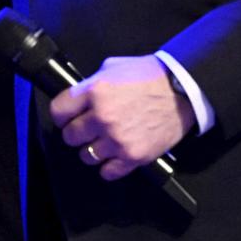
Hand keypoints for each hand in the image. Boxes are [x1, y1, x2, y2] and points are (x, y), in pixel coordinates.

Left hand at [49, 55, 195, 180]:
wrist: (182, 91)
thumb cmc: (149, 76)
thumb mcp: (113, 68)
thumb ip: (91, 84)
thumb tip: (78, 97)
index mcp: (95, 92)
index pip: (58, 112)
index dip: (61, 115)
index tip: (66, 118)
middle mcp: (102, 117)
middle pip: (69, 136)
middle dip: (76, 132)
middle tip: (86, 129)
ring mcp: (117, 140)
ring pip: (86, 156)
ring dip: (91, 150)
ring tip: (102, 143)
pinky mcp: (133, 156)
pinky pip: (108, 172)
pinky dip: (108, 167)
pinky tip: (114, 156)